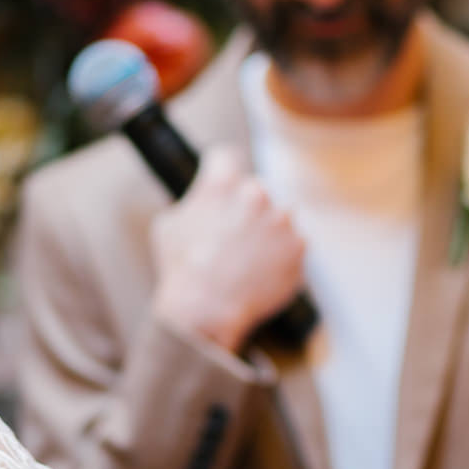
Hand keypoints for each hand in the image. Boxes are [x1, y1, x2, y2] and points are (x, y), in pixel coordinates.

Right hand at [150, 147, 303, 351]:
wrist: (208, 311)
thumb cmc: (182, 269)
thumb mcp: (169, 226)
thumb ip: (193, 202)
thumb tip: (202, 199)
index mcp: (223, 183)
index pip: (226, 158)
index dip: (221, 172)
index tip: (222, 186)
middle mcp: (257, 194)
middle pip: (256, 192)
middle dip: (246, 209)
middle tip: (233, 237)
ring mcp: (282, 221)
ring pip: (278, 219)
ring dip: (267, 232)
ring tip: (247, 260)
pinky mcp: (299, 248)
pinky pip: (292, 246)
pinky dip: (281, 257)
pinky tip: (260, 273)